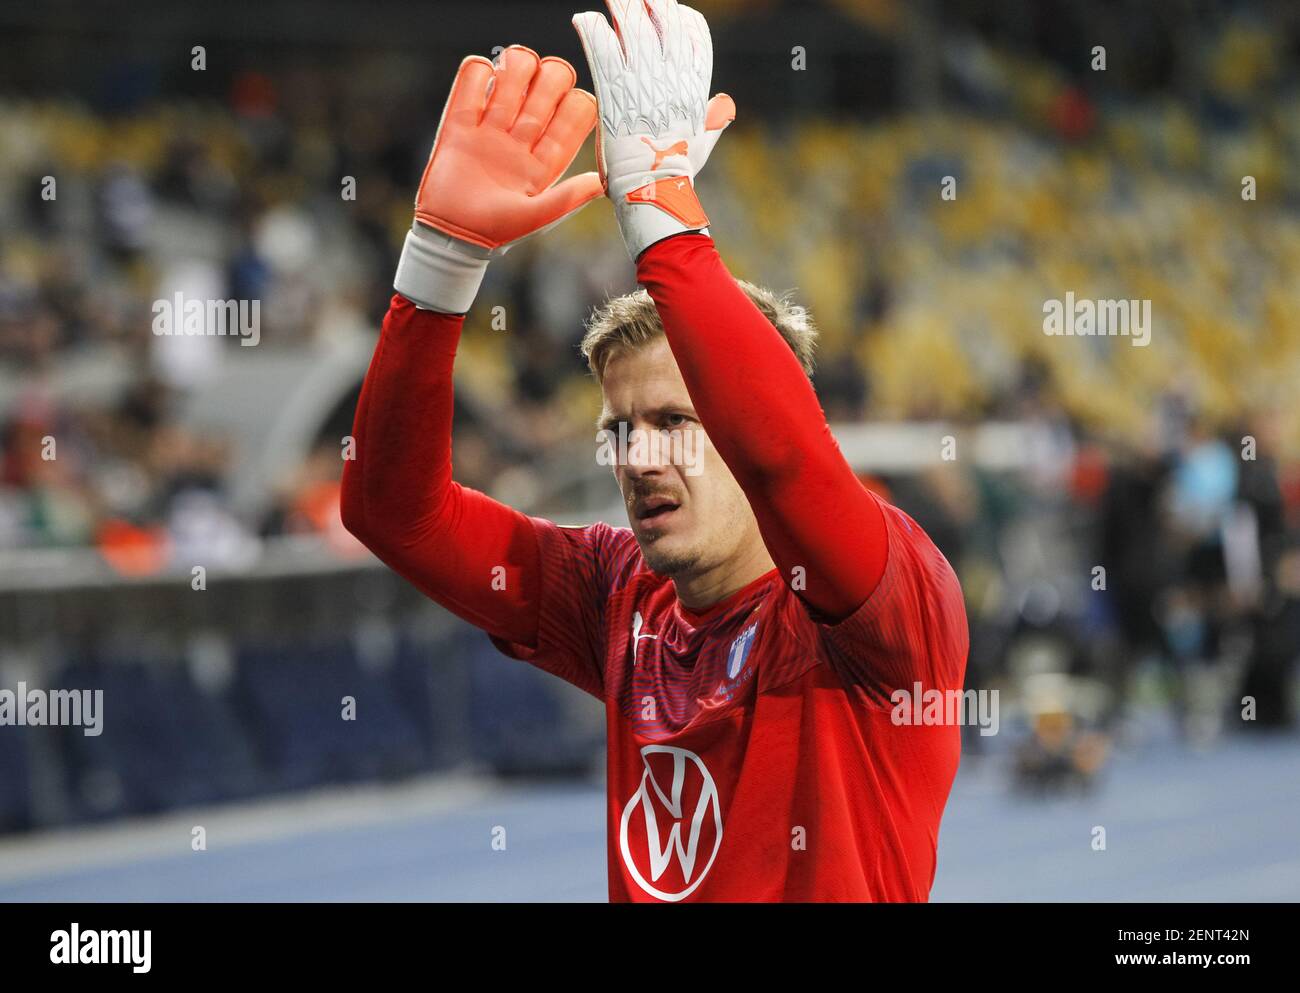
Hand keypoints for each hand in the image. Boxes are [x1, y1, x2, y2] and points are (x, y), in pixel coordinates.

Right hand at [395, 45, 602, 311]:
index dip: (576, 101)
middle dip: (550, 75)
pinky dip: (477, 69)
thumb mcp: (536, 216)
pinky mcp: (460, 121)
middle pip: (549, 83)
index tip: (566, 106)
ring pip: (514, 72)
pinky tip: (480, 80)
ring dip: (516, 65)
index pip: (575, 112)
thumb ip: (568, 197)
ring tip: (508, 77)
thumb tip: (603, 181)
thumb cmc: (495, 229)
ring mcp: (493, 126)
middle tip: (538, 84)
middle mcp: (523, 136)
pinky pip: (472, 77)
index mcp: (547, 156)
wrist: (450, 232)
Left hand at [572, 0, 734, 259]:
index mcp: (694, 83)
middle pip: (664, 18)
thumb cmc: (677, 172)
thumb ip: (713, 118)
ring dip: (621, 6)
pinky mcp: (614, 87)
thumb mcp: (702, 141)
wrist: (653, 189)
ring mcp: (644, 78)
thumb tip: (727, 103)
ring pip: (634, 23)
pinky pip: (601, 45)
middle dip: (650, 2)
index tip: (667, 11)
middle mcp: (672, 73)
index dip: (680, 17)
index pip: (694, 33)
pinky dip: (591, 28)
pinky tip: (583, 20)